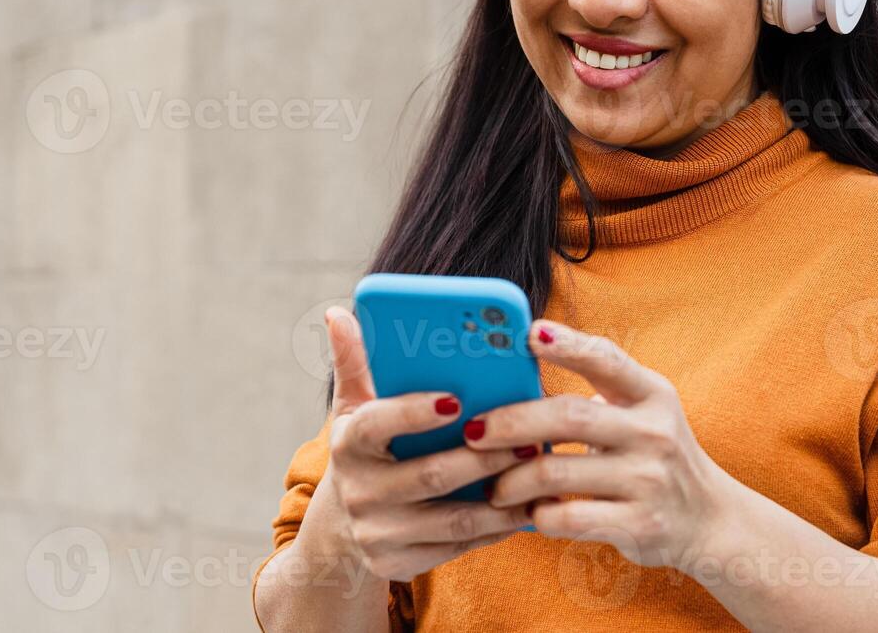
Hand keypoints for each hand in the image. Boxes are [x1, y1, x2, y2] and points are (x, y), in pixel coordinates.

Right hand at [306, 307, 536, 582]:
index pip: (377, 424)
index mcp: (348, 444)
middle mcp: (359, 491)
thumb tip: (339, 312)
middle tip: (528, 438)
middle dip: (483, 458)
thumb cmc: (365, 451)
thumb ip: (355, 362)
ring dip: (501, 498)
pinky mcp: (399, 565)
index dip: (415, 412)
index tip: (456, 398)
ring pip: (452, 518)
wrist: (342, 532)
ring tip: (538, 473)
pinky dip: (496, 529)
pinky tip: (528, 509)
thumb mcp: (354, 408)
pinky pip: (458, 546)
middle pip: (430, 475)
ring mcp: (378, 533)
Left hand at [465, 319, 737, 570]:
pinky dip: (537, 515)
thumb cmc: (652, 455)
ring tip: (493, 486)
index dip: (567, 344)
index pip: (606, 359)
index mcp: (651, 394)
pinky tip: (529, 513)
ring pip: (556, 472)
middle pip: (566, 416)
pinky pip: (568, 518)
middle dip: (510, 422)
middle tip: (473, 432)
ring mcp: (648, 479)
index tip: (528, 334)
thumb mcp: (640, 413)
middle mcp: (653, 432)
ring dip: (511, 480)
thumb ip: (594, 395)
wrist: (709, 520)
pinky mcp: (640, 524)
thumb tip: (513, 377)